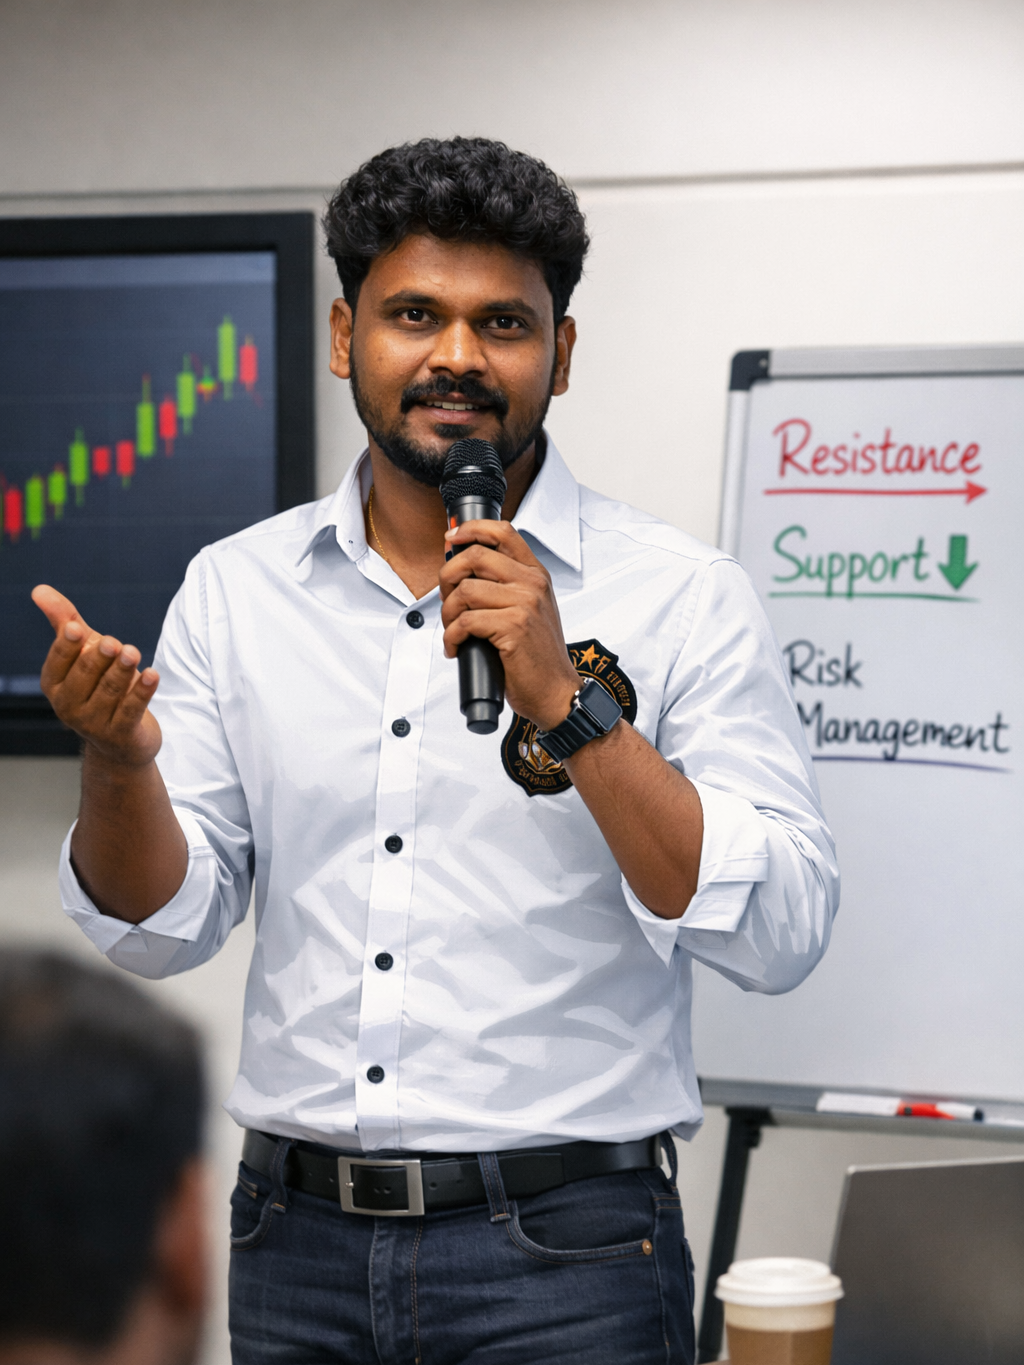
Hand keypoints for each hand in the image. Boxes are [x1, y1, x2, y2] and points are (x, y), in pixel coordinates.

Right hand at [32, 584, 161, 767]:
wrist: (120, 738)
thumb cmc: (97, 684)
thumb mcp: (83, 652)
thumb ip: (65, 622)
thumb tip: (39, 589)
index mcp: (54, 683)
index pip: (59, 661)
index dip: (68, 646)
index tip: (77, 629)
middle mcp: (68, 706)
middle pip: (86, 674)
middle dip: (100, 657)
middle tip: (113, 642)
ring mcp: (93, 723)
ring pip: (110, 690)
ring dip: (122, 669)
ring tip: (133, 652)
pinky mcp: (120, 734)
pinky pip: (132, 709)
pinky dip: (143, 690)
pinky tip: (152, 674)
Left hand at [439, 522, 580, 728]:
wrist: (555, 691)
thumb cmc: (538, 656)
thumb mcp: (531, 611)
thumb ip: (506, 586)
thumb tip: (464, 572)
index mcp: (536, 575)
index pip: (503, 532)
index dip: (471, 529)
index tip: (452, 538)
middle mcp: (532, 584)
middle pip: (475, 556)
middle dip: (448, 576)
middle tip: (447, 598)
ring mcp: (525, 604)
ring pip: (465, 591)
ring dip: (448, 613)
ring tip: (453, 631)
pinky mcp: (514, 627)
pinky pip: (465, 621)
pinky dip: (452, 637)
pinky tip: (457, 648)